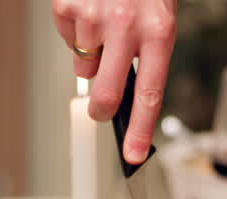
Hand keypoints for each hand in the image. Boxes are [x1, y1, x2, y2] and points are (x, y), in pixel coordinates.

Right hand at [52, 0, 176, 162]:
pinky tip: (89, 9)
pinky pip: (68, 38)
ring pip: (84, 66)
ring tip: (105, 25)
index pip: (149, 94)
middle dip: (101, 110)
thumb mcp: (159, 19)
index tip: (134, 156)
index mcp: (159, 31)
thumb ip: (145, 57)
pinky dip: (76, 30)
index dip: (140, 130)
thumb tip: (125, 100)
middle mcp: (127, 25)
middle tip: (102, 110)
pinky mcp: (68, 6)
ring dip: (91, 56)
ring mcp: (94, 16)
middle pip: (105, 93)